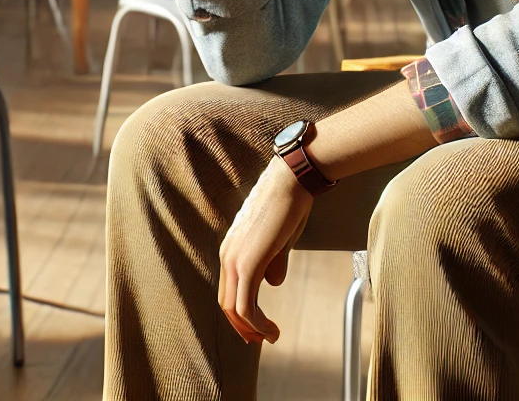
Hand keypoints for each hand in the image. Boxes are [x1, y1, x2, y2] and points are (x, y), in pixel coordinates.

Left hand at [218, 157, 313, 344]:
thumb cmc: (289, 203)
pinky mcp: (249, 263)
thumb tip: (273, 283)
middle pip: (226, 303)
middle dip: (242, 326)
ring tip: (270, 337)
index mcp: (232, 247)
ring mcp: (235, 259)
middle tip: (260, 339)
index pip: (229, 289)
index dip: (240, 312)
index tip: (257, 326)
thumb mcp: (280, 238)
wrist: (292, 179)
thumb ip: (273, 261)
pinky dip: (259, 323)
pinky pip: (247, 305)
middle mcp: (227, 255)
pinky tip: (272, 330)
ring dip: (252, 329)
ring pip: (235, 308)